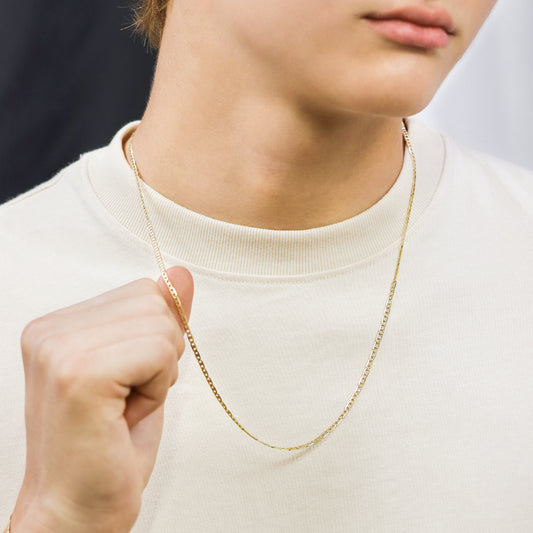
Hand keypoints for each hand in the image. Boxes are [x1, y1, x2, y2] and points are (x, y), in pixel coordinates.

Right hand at [11, 266, 193, 532]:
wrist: (79, 508)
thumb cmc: (111, 443)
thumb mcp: (144, 366)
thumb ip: (161, 316)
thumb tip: (182, 273)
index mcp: (58, 325)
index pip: (142, 291)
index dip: (154, 338)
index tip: (128, 379)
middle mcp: (50, 330)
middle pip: (152, 301)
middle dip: (161, 352)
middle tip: (129, 396)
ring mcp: (59, 350)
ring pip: (160, 325)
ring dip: (160, 371)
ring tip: (125, 406)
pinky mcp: (78, 375)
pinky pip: (157, 352)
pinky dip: (158, 386)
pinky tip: (127, 414)